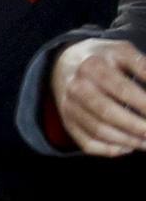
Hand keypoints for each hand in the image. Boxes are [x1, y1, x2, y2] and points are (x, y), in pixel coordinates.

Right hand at [49, 38, 145, 156]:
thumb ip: (143, 67)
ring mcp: (69, 106)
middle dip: (138, 127)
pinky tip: (127, 146)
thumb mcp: (122, 51)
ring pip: (99, 131)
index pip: (122, 89)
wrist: (63, 62)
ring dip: (129, 141)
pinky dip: (110, 150)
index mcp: (93, 66)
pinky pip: (88, 144)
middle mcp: (77, 87)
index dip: (144, 104)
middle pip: (108, 113)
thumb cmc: (102, 58)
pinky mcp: (67, 122)